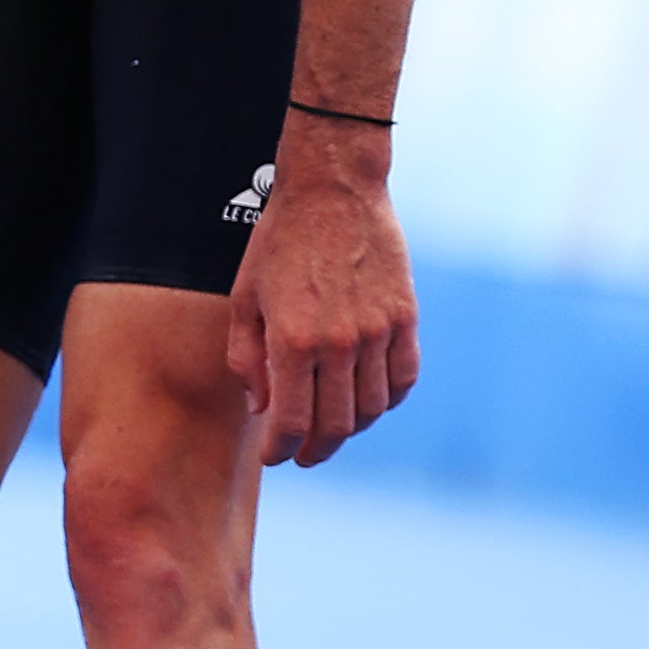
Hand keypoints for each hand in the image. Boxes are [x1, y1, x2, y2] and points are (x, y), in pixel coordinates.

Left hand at [225, 131, 416, 465]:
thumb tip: (261, 407)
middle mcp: (338, 342)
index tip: (274, 457)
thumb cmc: (278, 243)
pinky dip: (387, 401)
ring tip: (331, 429)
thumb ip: (247, 359)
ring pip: (372, 408)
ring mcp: (378, 331)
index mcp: (292, 339)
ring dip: (351, 429)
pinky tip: (367, 402)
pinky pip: (403, 378)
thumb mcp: (243, 299)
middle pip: (335, 424)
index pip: (290, 420)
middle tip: (303, 455)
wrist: (333, 192)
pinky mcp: (405, 318)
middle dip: (315, 449)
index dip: (280, 448)